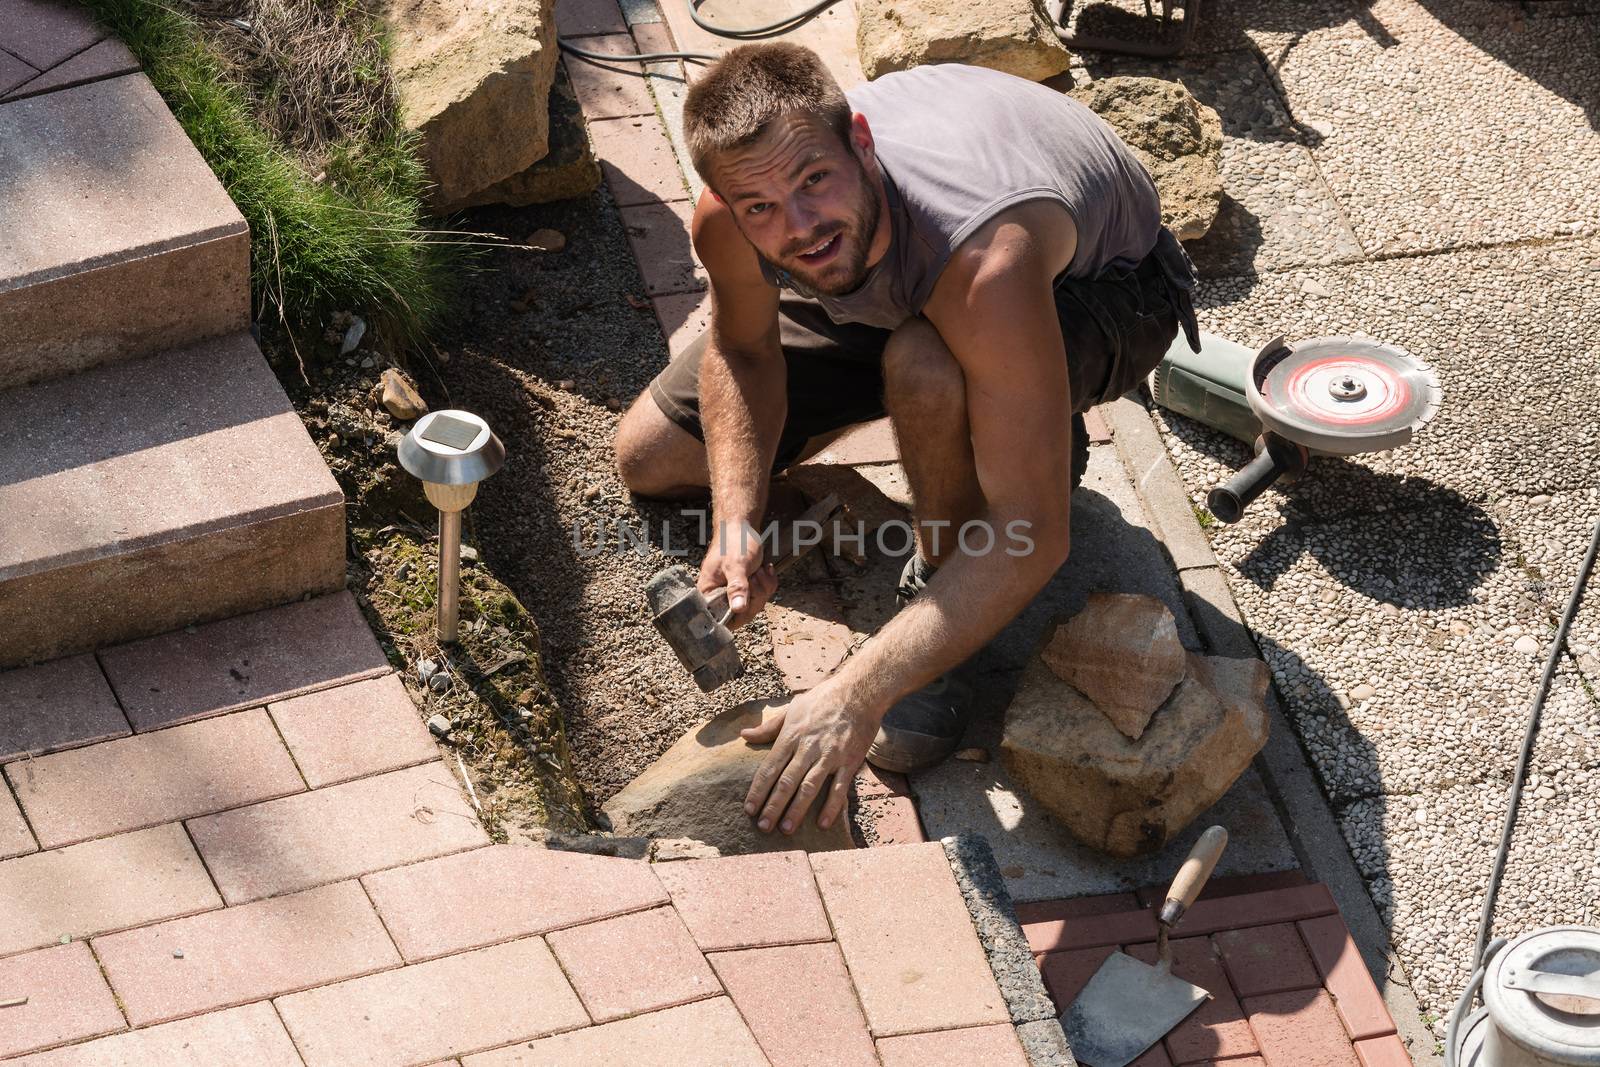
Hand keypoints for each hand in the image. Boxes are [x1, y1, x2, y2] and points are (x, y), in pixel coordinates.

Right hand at [700, 517, 776, 627]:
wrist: (742, 528)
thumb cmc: (733, 543)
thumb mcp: (736, 565)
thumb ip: (736, 587)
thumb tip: (738, 609)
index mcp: (708, 593)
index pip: (720, 620)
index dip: (737, 612)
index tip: (747, 595)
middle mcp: (719, 597)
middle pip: (743, 614)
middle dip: (755, 594)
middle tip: (754, 575)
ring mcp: (734, 594)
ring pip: (755, 605)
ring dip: (763, 586)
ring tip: (758, 569)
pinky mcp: (747, 590)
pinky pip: (763, 596)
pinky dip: (768, 583)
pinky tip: (765, 569)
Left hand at [741, 687, 878, 834]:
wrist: (859, 692)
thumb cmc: (822, 699)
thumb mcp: (792, 708)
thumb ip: (768, 727)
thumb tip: (744, 735)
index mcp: (791, 736)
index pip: (769, 768)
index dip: (758, 790)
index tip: (749, 809)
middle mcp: (808, 748)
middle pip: (786, 782)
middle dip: (773, 806)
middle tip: (763, 827)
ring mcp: (830, 756)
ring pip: (809, 787)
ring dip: (796, 810)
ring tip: (785, 829)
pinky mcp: (849, 762)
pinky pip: (839, 788)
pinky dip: (831, 807)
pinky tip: (822, 823)